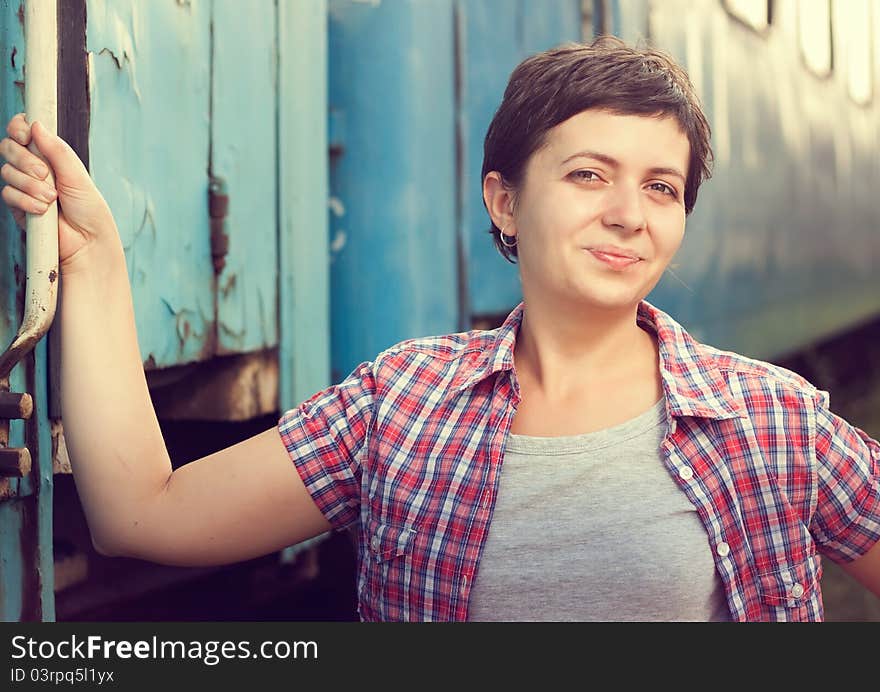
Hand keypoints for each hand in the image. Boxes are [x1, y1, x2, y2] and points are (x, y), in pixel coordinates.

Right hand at [1, 113, 118, 271]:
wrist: (87, 241)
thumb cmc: (88, 208)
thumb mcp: (76, 175)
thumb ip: (57, 150)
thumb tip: (36, 124)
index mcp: (50, 155)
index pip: (23, 130)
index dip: (18, 128)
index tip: (24, 135)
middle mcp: (34, 167)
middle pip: (8, 147)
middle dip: (24, 159)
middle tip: (45, 174)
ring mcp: (24, 186)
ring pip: (7, 171)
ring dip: (30, 185)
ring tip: (51, 198)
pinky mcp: (17, 205)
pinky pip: (8, 194)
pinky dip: (26, 201)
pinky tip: (42, 210)